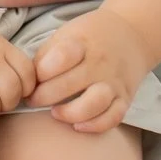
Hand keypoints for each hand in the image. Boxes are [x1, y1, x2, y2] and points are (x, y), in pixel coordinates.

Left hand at [28, 8, 147, 132]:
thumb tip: (29, 78)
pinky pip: (114, 117)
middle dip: (44, 96)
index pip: (60, 57)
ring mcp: (113, 82)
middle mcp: (99, 63)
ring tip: (55, 113)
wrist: (131, 33)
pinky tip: (78, 126)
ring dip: (71, 113)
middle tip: (32, 100)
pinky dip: (96, 125)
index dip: (41, 72)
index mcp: (81, 43)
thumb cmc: (89, 35)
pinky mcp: (125, 98)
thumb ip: (47, 54)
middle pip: (70, 84)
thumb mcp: (66, 33)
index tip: (30, 79)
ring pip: (94, 104)